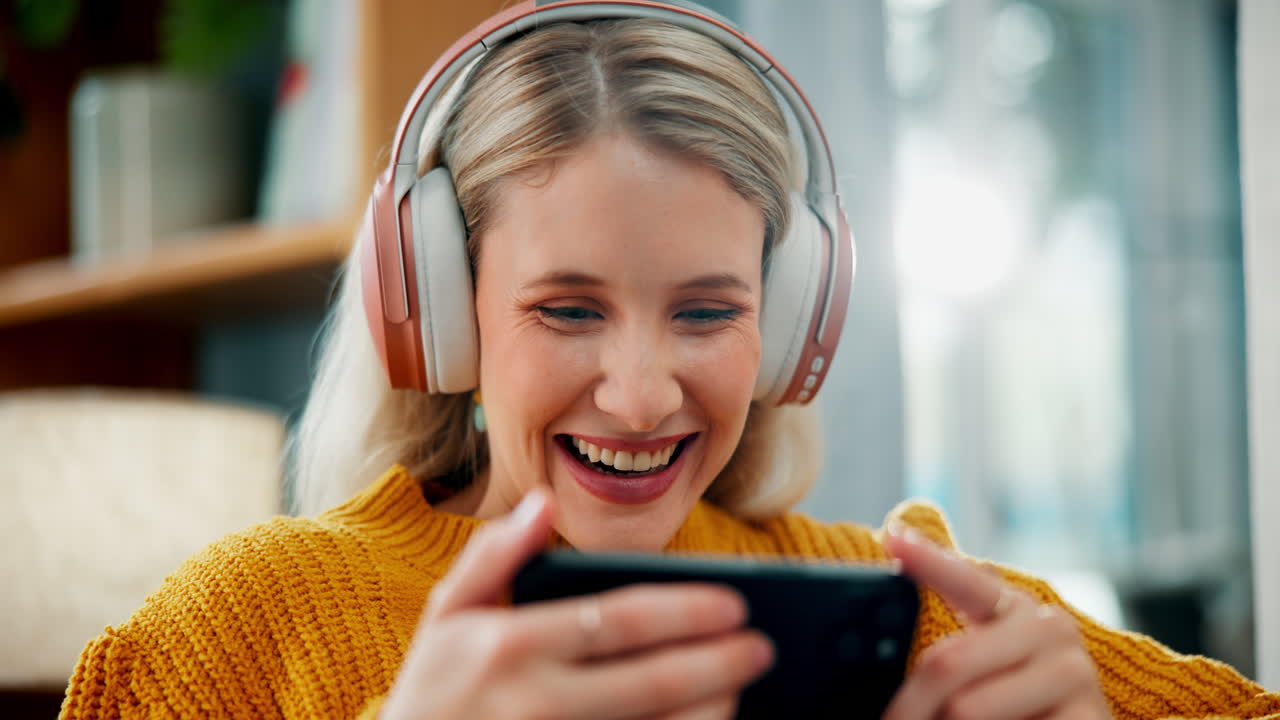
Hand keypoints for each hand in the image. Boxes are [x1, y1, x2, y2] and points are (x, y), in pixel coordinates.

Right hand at [380, 490, 774, 719]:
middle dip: (718, 662)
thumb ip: (493, 556)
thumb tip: (542, 502)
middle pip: (652, 679)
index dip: (687, 611)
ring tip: (739, 689)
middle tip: (760, 647)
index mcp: (510, 644)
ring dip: (710, 709)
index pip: (620, 620)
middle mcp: (536, 700)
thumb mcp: (444, 616)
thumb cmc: (431, 693)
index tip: (733, 605)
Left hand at [881, 525, 1111, 719]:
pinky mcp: (1087, 717)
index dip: (927, 560)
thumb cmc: (1013, 703)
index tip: (892, 537)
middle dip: (910, 704)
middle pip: (948, 663)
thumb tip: (894, 611)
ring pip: (965, 708)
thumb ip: (947, 649)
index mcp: (1013, 605)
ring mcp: (1074, 672)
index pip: (964, 580)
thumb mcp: (975, 665)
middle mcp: (1049, 627)